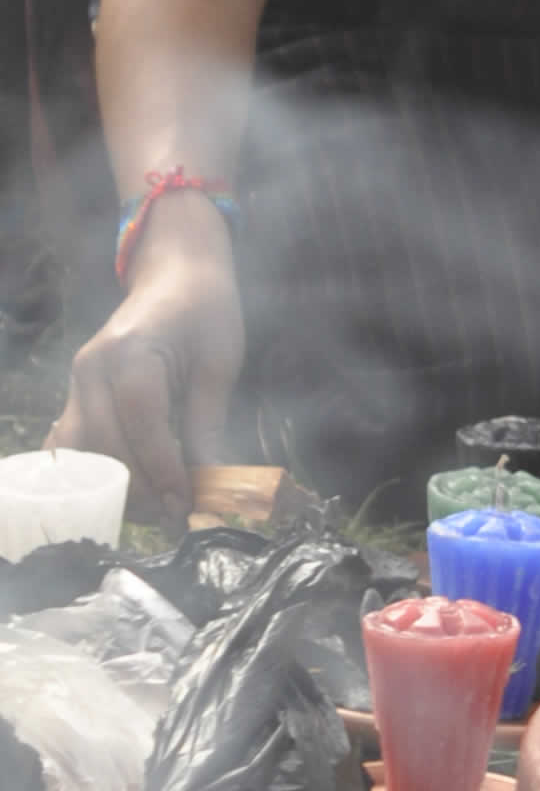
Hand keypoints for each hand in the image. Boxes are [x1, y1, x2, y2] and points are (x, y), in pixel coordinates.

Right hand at [56, 219, 242, 522]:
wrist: (176, 276)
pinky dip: (90, 472)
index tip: (186, 503)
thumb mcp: (219, 364)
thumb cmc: (206, 313)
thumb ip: (207, 426)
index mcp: (132, 351)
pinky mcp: (76, 395)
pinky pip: (69, 443)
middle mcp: (93, 367)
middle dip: (140, 486)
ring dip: (113, 485)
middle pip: (103, 443)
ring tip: (155, 506)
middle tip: (175, 514)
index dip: (162, 468)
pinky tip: (124, 488)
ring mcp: (77, 382)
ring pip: (80, 451)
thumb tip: (209, 486)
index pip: (140, 420)